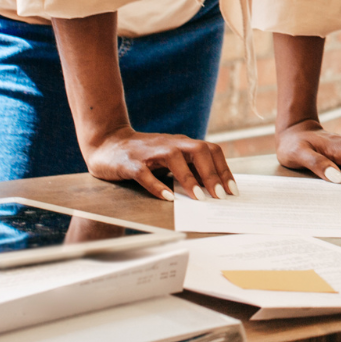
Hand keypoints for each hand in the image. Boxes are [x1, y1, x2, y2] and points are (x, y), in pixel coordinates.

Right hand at [81, 127, 236, 201]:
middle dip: (212, 174)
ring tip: (200, 198)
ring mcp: (150, 152)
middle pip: (199, 151)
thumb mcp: (170, 158)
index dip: (224, 169)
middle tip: (220, 196)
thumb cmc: (144, 155)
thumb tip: (213, 189)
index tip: (233, 190)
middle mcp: (169, 144)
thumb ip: (189, 168)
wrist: (107, 143)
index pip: (210, 150)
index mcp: (182, 143)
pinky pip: (145, 174)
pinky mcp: (130, 163)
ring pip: (175, 159)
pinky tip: (168, 198)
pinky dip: (157, 186)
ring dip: (189, 179)